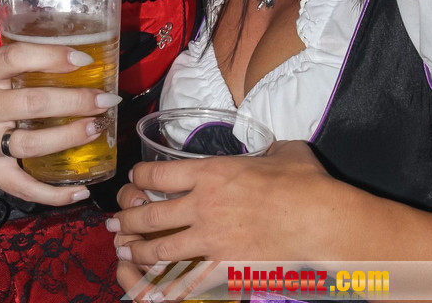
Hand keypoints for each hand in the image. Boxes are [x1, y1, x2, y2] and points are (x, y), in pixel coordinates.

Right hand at [0, 41, 118, 204]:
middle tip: (106, 100)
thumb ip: (16, 65)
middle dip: (77, 101)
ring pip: (32, 145)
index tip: (84, 59)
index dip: (53, 57)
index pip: (17, 58)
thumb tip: (71, 56)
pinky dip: (54, 193)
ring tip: (97, 129)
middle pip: (34, 104)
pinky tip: (82, 189)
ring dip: (70, 138)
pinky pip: (24, 187)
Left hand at [112, 141, 335, 268]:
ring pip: (160, 248)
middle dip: (126, 218)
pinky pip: (185, 277)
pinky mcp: (224, 266)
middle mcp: (203, 205)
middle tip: (113, 221)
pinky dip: (165, 282)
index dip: (138, 177)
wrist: (318, 219)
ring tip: (124, 249)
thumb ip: (265, 149)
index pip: (157, 174)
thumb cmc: (302, 181)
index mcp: (211, 172)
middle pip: (149, 213)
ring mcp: (211, 239)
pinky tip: (153, 284)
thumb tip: (268, 148)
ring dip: (138, 249)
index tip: (134, 180)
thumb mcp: (281, 150)